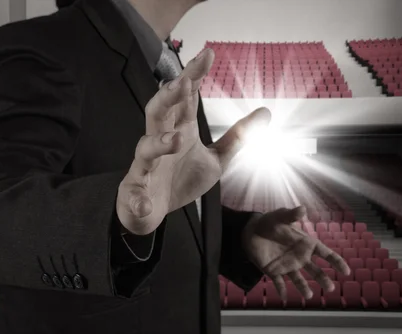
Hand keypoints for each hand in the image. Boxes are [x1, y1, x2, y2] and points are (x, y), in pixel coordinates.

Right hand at [117, 48, 270, 234]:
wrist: (151, 211)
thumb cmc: (181, 179)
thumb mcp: (216, 159)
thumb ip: (238, 137)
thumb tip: (266, 111)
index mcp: (180, 130)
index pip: (186, 98)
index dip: (193, 75)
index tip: (208, 54)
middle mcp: (161, 141)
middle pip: (160, 112)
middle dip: (169, 97)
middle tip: (182, 83)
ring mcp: (146, 165)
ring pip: (146, 147)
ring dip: (159, 142)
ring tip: (178, 139)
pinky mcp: (136, 190)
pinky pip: (135, 193)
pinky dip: (138, 199)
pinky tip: (143, 203)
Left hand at [242, 207, 350, 298]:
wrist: (251, 231)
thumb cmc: (270, 222)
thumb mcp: (280, 217)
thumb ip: (290, 215)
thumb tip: (302, 208)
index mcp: (306, 244)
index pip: (325, 253)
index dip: (336, 262)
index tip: (346, 271)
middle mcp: (300, 257)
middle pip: (315, 270)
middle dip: (323, 279)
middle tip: (330, 288)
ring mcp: (288, 266)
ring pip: (299, 280)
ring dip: (304, 288)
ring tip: (309, 296)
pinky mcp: (274, 272)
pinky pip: (279, 283)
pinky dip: (281, 290)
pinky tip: (283, 297)